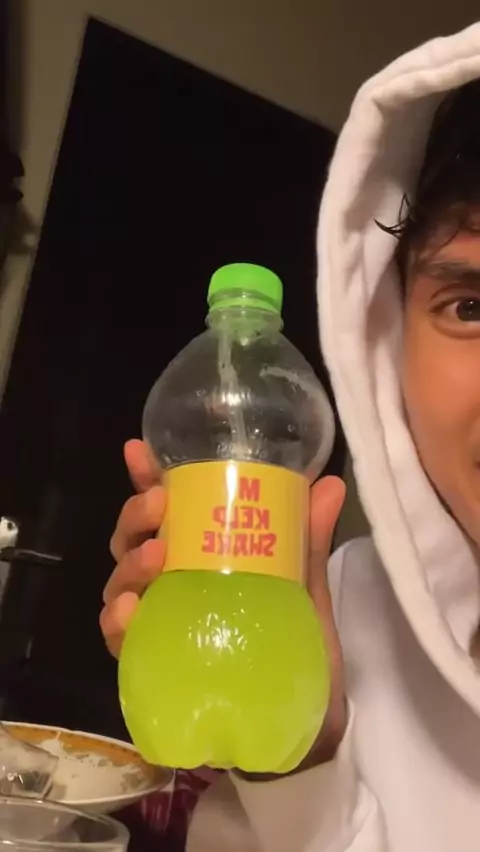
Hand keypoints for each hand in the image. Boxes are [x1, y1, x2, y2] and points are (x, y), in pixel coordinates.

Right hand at [101, 439, 346, 765]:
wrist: (302, 732)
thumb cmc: (299, 651)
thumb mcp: (306, 593)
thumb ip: (309, 544)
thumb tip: (330, 484)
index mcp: (204, 557)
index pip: (166, 512)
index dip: (146, 478)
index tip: (139, 451)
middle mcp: (172, 584)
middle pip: (133, 540)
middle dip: (137, 516)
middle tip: (160, 505)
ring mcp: (160, 623)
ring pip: (121, 583)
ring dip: (129, 563)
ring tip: (156, 555)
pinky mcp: (155, 664)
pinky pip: (122, 640)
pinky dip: (119, 622)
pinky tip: (130, 611)